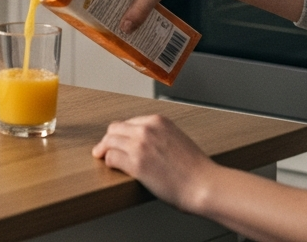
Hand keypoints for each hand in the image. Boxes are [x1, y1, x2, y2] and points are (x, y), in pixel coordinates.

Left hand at [92, 114, 215, 211]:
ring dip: (104, 149)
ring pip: (109, 142)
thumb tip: (143, 142)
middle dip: (108, 139)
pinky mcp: (136, 164)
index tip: (116, 140)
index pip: (128, 122)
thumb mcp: (176, 138)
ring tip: (100, 156)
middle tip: (103, 148)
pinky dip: (108, 161)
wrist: (205, 185)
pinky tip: (110, 165)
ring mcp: (140, 146)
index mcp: (157, 121)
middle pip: (115, 129)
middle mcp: (146, 129)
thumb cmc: (196, 169)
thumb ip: (158, 135)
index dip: (120, 133)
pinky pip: (112, 158)